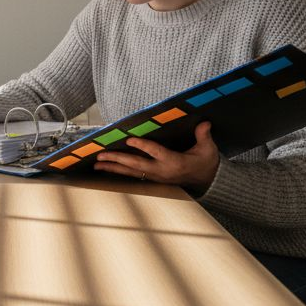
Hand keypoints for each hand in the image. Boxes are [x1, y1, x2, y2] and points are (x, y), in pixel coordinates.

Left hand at [93, 121, 219, 192]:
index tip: (129, 140)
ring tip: (97, 164)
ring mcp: (156, 177)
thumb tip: (205, 123)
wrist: (206, 182)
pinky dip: (119, 172)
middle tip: (102, 154)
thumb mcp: (208, 149)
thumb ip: (204, 136)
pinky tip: (106, 168)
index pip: (156, 152)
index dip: (143, 146)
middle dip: (118, 159)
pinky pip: (133, 175)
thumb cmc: (206, 163)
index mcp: (175, 162)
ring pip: (131, 172)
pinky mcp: (152, 179)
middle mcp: (162, 171)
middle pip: (137, 165)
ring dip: (113, 167)